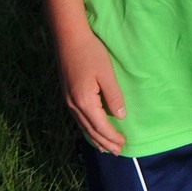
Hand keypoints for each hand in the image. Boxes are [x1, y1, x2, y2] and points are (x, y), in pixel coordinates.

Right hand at [58, 26, 126, 154]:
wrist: (69, 38)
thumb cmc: (91, 53)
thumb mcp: (107, 74)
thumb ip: (114, 96)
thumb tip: (120, 117)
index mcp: (85, 102)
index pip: (101, 127)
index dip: (113, 137)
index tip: (124, 145)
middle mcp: (74, 106)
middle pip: (91, 131)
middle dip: (104, 143)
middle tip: (117, 152)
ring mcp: (68, 101)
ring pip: (83, 127)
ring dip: (95, 139)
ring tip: (105, 148)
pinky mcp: (67, 95)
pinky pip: (78, 119)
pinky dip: (87, 129)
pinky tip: (91, 130)